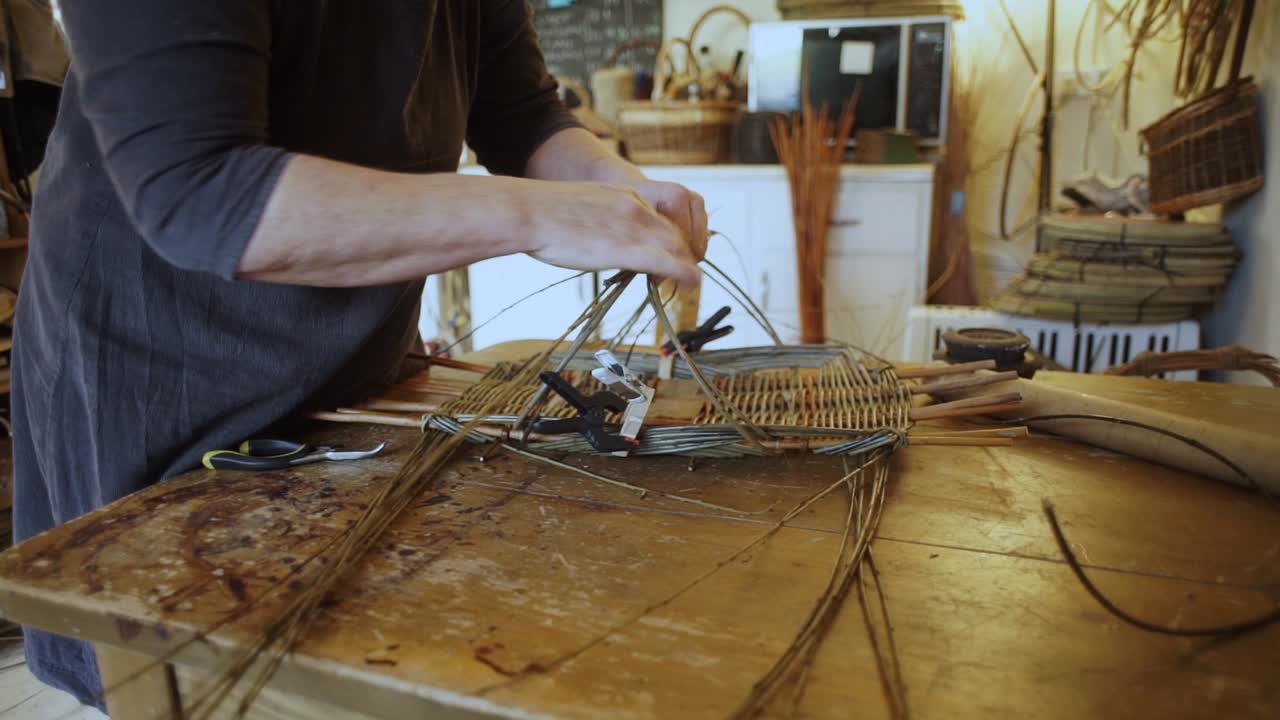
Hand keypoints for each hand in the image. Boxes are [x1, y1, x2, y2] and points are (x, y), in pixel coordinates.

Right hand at [522, 180, 701, 285]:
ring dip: (686, 267)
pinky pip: (668, 263)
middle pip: (678, 233)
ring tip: (685, 284)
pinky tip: (693, 284)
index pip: (668, 215)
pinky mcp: (625, 249)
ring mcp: (633, 226)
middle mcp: (636, 206)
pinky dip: (686, 274)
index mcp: (626, 192)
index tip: (673, 254)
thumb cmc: (544, 212)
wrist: (527, 211)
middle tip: (681, 274)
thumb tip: (604, 236)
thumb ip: (604, 217)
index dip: (676, 237)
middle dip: (685, 255)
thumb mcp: (585, 204)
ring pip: (678, 248)